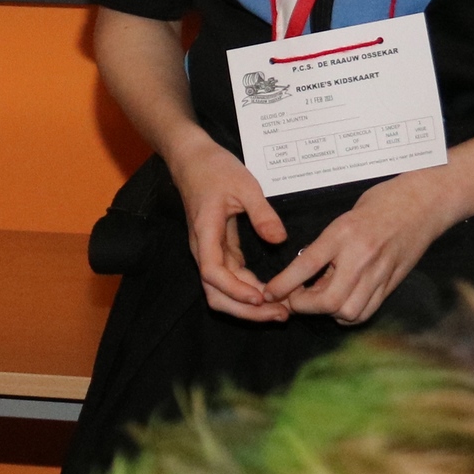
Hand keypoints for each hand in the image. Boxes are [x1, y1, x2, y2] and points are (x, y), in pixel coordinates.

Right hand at [171, 134, 288, 321]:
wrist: (192, 159)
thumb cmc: (215, 168)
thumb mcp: (244, 185)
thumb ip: (262, 213)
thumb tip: (279, 240)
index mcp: (206, 233)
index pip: (213, 273)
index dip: (236, 290)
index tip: (261, 297)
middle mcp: (204, 249)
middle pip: (216, 293)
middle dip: (246, 310)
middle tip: (280, 314)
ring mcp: (210, 251)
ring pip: (222, 292)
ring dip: (248, 306)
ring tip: (280, 310)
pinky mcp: (219, 250)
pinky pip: (231, 279)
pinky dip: (249, 291)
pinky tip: (272, 293)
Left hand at [263, 169, 453, 323]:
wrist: (423, 202)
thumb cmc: (382, 203)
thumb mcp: (344, 218)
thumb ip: (326, 246)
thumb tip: (306, 273)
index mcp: (343, 234)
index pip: (306, 266)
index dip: (284, 284)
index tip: (271, 292)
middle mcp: (361, 257)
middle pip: (328, 301)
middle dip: (305, 306)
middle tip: (294, 299)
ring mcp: (380, 273)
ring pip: (348, 312)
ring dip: (329, 313)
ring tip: (320, 300)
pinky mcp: (393, 283)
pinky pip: (367, 310)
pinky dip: (350, 314)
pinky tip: (342, 303)